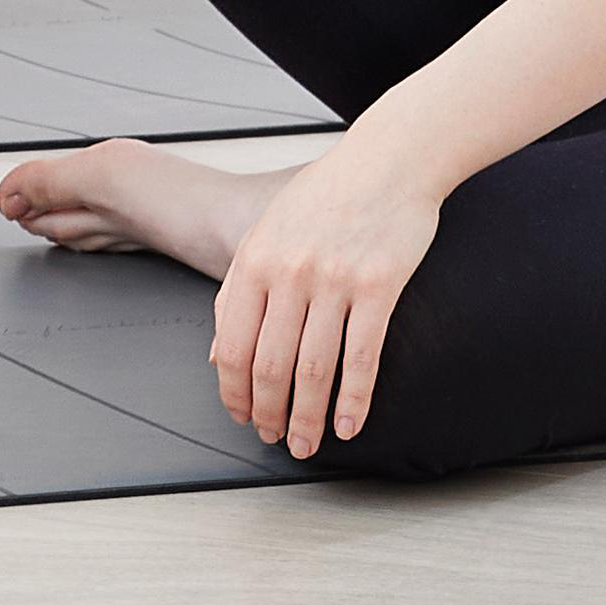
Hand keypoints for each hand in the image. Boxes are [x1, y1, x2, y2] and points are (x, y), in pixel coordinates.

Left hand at [209, 137, 446, 455]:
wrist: (387, 160)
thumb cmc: (326, 196)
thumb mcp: (265, 233)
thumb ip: (237, 291)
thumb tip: (217, 353)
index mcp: (254, 261)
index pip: (231, 345)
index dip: (233, 392)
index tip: (241, 416)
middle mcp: (289, 273)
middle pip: (269, 365)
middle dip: (268, 413)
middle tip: (273, 438)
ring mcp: (334, 280)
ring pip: (313, 369)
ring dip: (307, 418)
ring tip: (306, 444)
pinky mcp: (378, 286)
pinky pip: (362, 356)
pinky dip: (354, 400)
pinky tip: (348, 425)